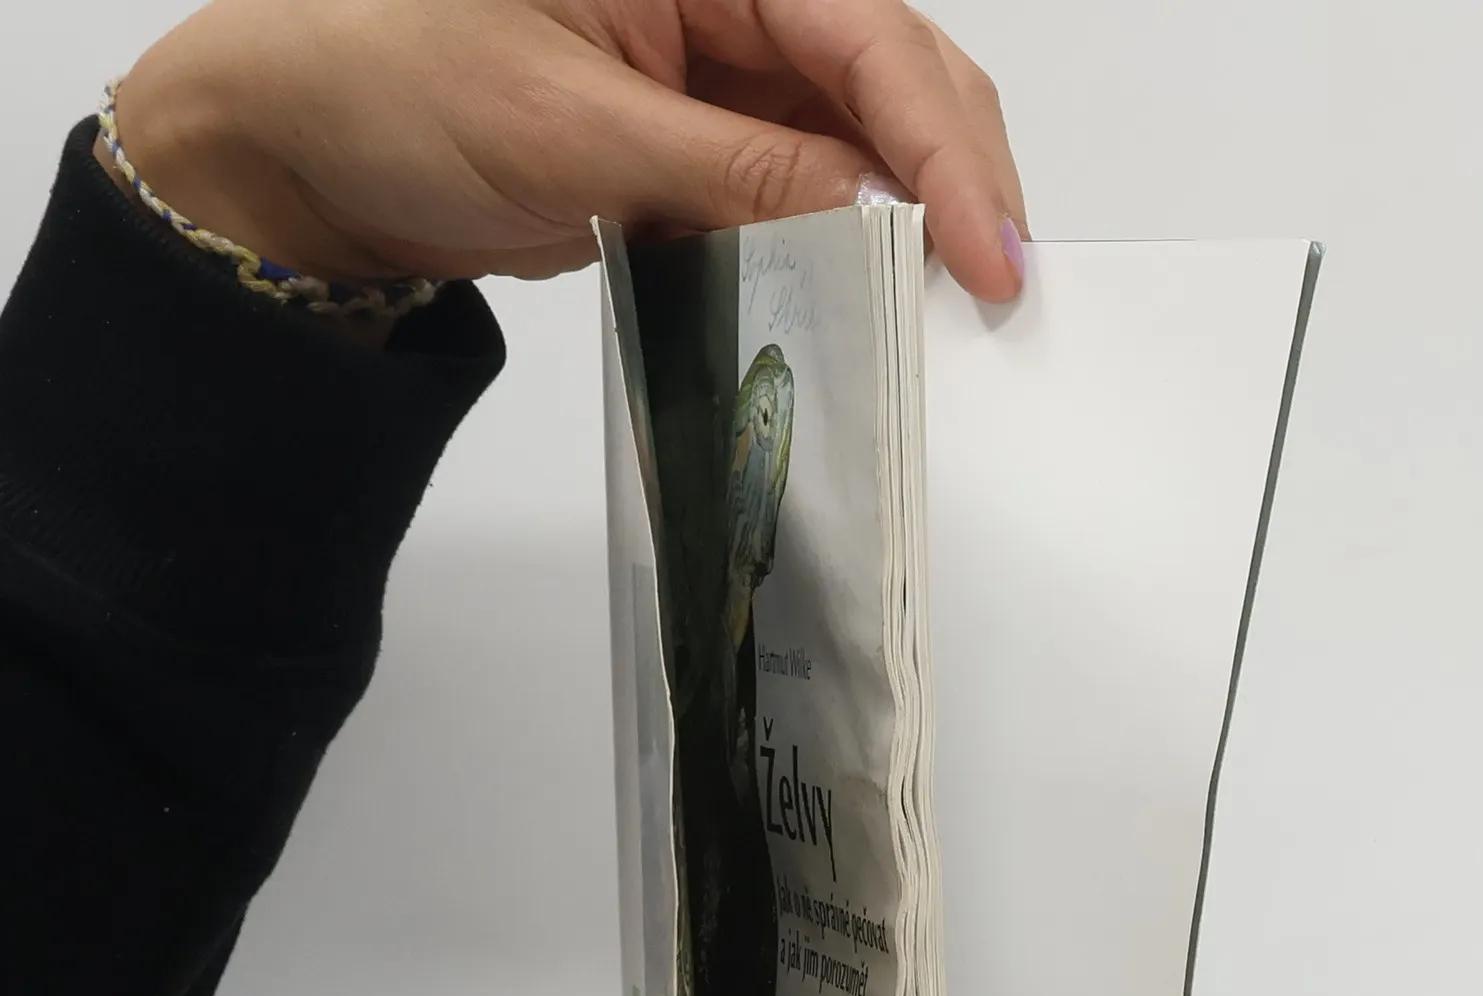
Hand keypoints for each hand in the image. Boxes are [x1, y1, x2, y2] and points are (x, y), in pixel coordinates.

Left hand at [108, 0, 1026, 299]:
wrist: (312, 151)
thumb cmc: (393, 85)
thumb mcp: (568, 130)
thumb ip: (731, 169)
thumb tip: (868, 214)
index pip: (865, 38)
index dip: (941, 148)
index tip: (988, 250)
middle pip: (891, 74)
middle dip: (955, 174)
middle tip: (999, 286)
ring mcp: (720, 68)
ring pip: (861, 135)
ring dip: (910, 216)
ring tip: (954, 301)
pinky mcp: (704, 136)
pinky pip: (804, 183)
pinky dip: (844, 242)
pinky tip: (872, 292)